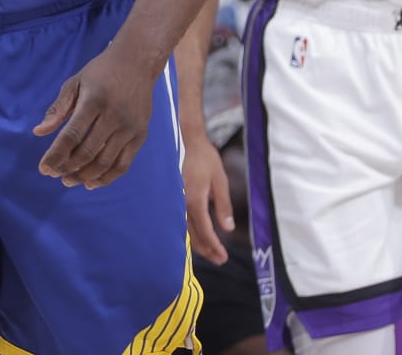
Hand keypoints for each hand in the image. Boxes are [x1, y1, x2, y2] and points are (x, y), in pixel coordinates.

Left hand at [35, 45, 157, 189]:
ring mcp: (129, 127)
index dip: (56, 155)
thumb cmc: (100, 72)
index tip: (43, 168)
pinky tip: (91, 183)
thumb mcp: (75, 82)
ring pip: (105, 162)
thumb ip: (57, 108)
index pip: (72, 135)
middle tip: (53, 174)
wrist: (137, 63)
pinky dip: (107, 178)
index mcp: (94, 100)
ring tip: (68, 180)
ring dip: (84, 176)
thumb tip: (39, 132)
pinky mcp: (141, 135)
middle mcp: (114, 116)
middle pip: (87, 152)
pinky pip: (123, 165)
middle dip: (67, 168)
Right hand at [181, 129, 234, 263]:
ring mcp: (174, 201)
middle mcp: (181, 204)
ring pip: (185, 230)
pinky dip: (190, 232)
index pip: (206, 231)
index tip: (224, 257)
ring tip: (210, 253)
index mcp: (194, 201)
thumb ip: (223, 205)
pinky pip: (180, 220)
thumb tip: (228, 228)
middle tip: (220, 261)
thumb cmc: (204, 158)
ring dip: (198, 244)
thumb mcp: (220, 180)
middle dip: (207, 250)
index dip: (215, 246)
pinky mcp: (172, 198)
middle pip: (194, 235)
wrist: (184, 140)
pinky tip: (196, 237)